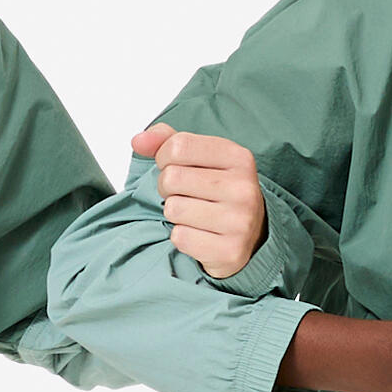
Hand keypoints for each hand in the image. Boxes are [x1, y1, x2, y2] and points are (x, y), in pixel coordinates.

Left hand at [133, 123, 266, 277]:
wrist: (253, 237)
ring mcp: (239, 221)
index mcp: (238, 157)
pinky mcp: (230, 250)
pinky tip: (199, 233)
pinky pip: (180, 238)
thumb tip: (138, 141)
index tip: (175, 166)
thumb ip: (168, 142)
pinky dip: (181, 237)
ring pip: (173, 209)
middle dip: (167, 187)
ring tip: (193, 214)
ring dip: (174, 213)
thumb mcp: (201, 158)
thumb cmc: (219, 192)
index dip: (164, 157)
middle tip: (184, 194)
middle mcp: (243, 187)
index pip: (179, 146)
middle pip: (172, 178)